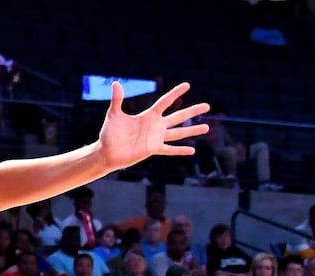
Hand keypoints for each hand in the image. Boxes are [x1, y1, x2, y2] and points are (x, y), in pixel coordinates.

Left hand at [96, 81, 210, 169]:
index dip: (175, 93)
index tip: (187, 85)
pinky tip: (192, 151)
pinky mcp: (153, 150)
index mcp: (148, 116)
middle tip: (207, 106)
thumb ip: (117, 100)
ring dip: (192, 130)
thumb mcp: (114, 115)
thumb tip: (116, 83)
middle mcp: (155, 126)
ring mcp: (156, 138)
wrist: (107, 152)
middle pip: (178, 116)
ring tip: (207, 127)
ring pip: (179, 133)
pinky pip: (170, 150)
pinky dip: (180, 150)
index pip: (165, 102)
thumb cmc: (109, 134)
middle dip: (193, 111)